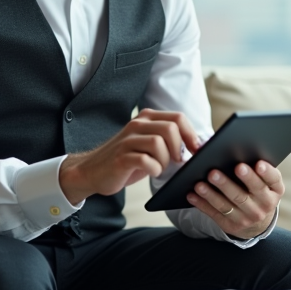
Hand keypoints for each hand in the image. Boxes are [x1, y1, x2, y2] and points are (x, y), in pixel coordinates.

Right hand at [59, 109, 199, 205]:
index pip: (178, 118)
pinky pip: (146, 160)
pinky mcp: (121, 157)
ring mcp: (128, 140)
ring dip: (165, 160)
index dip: (192, 135)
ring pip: (159, 143)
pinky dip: (154, 169)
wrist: (92, 171)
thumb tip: (198, 145)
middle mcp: (137, 124)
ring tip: (159, 167)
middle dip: (179, 148)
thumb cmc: (127, 160)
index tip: (197, 151)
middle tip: (177, 161)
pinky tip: (151, 171)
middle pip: (171, 128)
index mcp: (146, 118)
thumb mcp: (148, 144)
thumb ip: (169, 140)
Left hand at [186, 160, 282, 238]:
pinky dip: (202, 204)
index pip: (273, 180)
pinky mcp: (232, 225)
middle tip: (215, 172)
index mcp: (274, 190)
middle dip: (228, 183)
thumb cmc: (258, 191)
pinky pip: (215, 214)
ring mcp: (248, 218)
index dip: (266, 172)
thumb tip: (231, 149)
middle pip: (245, 194)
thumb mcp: (264, 181)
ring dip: (211, 194)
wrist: (258, 222)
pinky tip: (192, 195)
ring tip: (199, 183)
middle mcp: (264, 205)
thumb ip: (254, 167)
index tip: (258, 163)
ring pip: (227, 205)